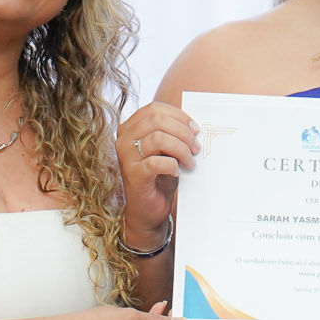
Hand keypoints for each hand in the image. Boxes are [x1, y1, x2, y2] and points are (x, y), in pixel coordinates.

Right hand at [118, 102, 198, 249]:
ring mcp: (126, 157)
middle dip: (183, 132)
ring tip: (189, 162)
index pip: (154, 109)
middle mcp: (123, 139)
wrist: (148, 210)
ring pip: (158, 138)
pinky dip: (172, 165)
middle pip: (157, 120)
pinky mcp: (133, 175)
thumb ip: (172, 134)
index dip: (178, 116)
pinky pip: (156, 162)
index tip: (195, 129)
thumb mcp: (166, 150)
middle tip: (196, 147)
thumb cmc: (159, 177)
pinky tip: (177, 172)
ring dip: (181, 149)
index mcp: (130, 128)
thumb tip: (193, 126)